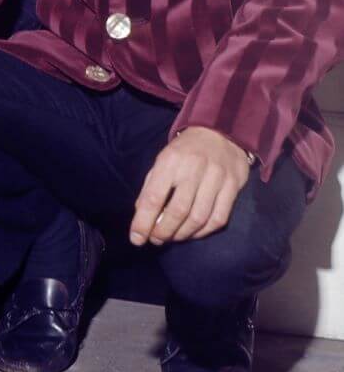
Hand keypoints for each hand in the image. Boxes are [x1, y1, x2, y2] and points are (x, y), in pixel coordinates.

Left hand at [130, 127, 251, 245]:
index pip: (154, 197)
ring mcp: (216, 178)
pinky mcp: (233, 186)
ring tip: (172, 238)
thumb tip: (142, 216)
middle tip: (156, 240)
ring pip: (199, 218)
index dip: (144, 221)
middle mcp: (193, 169)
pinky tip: (193, 233)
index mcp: (170, 161)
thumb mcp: (162, 161)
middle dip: (164, 231)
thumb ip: (152, 187)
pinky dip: (203, 232)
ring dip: (183, 234)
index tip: (136, 238)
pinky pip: (218, 218)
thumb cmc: (185, 151)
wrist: (220, 131)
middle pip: (178, 211)